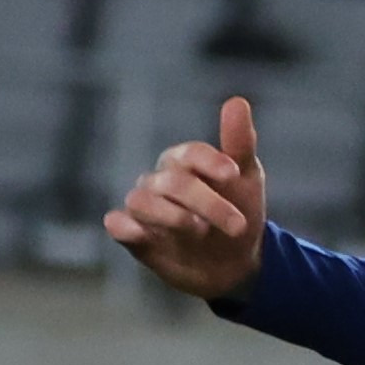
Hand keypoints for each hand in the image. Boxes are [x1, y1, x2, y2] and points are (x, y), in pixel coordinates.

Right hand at [106, 92, 270, 300]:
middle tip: (237, 225)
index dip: (210, 161)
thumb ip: (239, 143)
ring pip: (143, 200)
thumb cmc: (239, 213)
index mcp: (184, 162)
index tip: (233, 174)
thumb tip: (237, 100)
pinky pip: (117, 224)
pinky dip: (125, 227)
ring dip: (172, 216)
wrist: (235, 263)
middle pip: (174, 182)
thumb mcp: (247, 180)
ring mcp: (145, 208)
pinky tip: (139, 233)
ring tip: (200, 231)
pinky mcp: (134, 236)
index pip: (190, 153)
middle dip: (208, 203)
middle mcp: (160, 181)